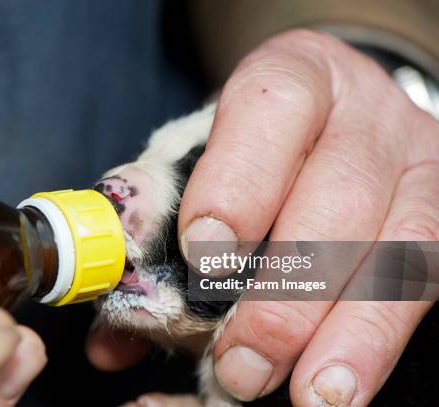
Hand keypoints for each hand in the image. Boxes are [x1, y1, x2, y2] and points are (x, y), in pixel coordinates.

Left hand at [88, 29, 438, 405]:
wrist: (341, 116)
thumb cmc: (260, 143)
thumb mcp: (204, 156)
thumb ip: (156, 231)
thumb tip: (111, 338)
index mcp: (294, 79)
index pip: (270, 111)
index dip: (236, 186)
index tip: (204, 259)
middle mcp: (365, 116)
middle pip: (337, 197)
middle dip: (283, 294)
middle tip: (238, 363)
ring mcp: (415, 166)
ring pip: (395, 250)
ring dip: (340, 332)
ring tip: (300, 393)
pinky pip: (419, 281)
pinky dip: (375, 339)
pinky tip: (340, 385)